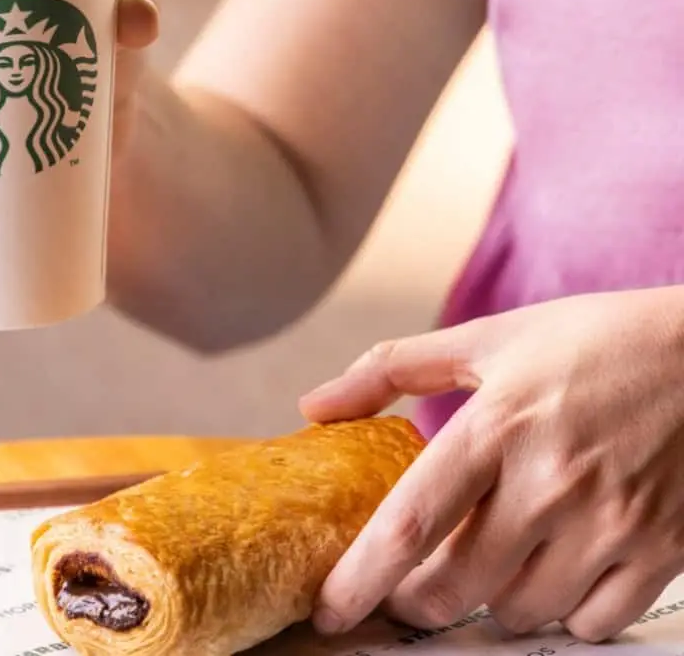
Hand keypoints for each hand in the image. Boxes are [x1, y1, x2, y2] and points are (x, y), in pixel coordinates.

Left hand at [300, 288, 683, 642]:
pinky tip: (559, 567)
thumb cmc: (596, 341)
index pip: (410, 524)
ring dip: (493, 601)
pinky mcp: (663, 551)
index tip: (329, 610)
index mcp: (496, 425)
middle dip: (416, 600)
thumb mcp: (489, 339)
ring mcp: (612, 523)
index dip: (360, 579)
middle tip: (410, 585)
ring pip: (520, 612)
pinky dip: (565, 609)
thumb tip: (312, 406)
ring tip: (496, 558)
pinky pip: (592, 622)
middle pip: (456, 587)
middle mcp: (552, 482)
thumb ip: (391, 370)